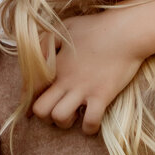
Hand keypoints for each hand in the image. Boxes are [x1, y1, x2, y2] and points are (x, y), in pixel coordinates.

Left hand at [31, 11, 144, 133]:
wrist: (125, 32)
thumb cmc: (96, 27)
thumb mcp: (64, 27)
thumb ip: (46, 41)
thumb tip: (37, 57)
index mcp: (55, 65)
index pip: (31, 90)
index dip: (28, 102)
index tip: (31, 110)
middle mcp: (65, 80)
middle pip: (41, 110)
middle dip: (45, 116)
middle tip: (55, 111)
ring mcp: (84, 89)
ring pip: (61, 118)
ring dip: (65, 122)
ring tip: (74, 115)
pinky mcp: (102, 96)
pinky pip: (90, 122)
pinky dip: (89, 128)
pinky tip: (92, 122)